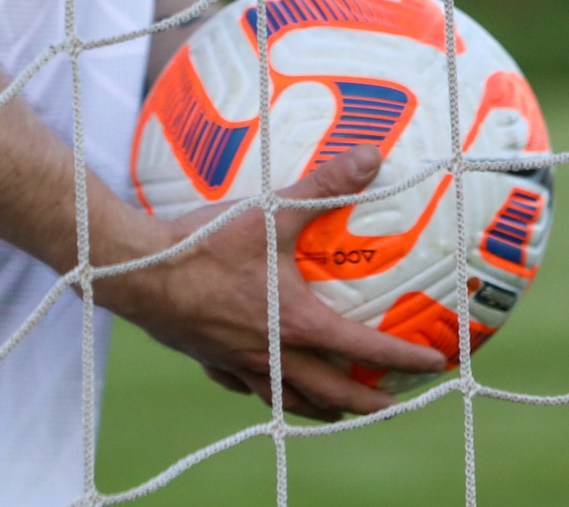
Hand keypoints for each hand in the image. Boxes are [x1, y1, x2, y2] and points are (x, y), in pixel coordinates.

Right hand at [92, 144, 445, 419]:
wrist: (135, 270)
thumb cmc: (203, 244)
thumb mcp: (269, 213)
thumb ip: (323, 186)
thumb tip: (371, 157)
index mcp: (296, 325)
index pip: (363, 351)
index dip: (402, 359)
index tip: (434, 365)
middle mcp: (272, 354)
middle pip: (331, 394)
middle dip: (367, 404)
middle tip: (393, 404)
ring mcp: (239, 363)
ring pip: (289, 399)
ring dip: (321, 407)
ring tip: (338, 410)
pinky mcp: (209, 360)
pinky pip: (247, 385)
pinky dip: (267, 389)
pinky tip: (266, 382)